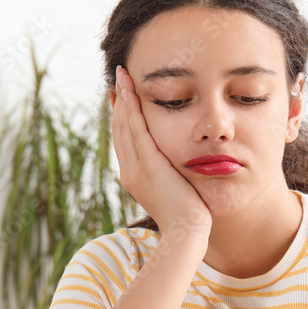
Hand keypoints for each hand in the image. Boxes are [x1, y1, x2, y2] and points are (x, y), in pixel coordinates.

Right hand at [113, 65, 211, 238]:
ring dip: (123, 98)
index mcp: (134, 177)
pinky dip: (133, 109)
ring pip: (125, 126)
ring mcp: (136, 168)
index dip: (122, 116)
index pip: (124, 139)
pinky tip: (131, 91)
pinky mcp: (149, 165)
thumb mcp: (174, 190)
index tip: (123, 95)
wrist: (186, 233)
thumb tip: (175, 165)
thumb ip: (169, 174)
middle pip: (120, 129)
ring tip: (122, 75)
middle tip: (119, 78)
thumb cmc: (187, 215)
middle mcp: (129, 170)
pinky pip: (137, 130)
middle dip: (119, 102)